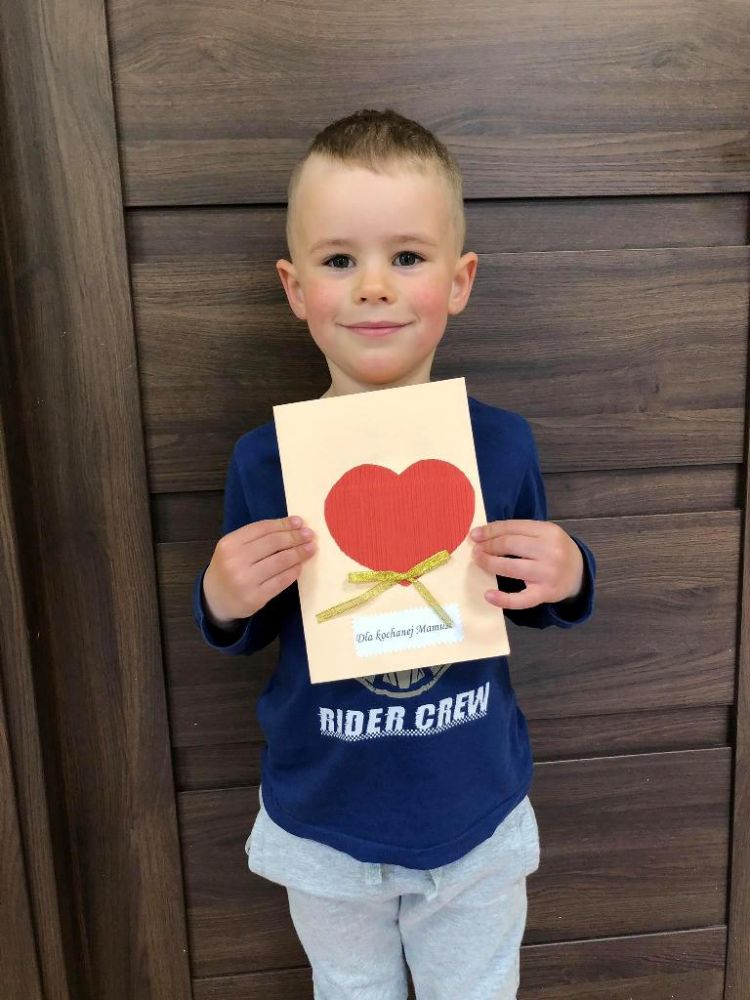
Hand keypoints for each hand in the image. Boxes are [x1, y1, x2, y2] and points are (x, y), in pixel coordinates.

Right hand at [203, 515, 316, 626]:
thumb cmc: (229, 568)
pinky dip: (293, 572)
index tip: (299, 522)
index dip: (283, 524)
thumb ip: (257, 537)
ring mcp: (245, 581)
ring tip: (310, 548)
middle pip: (273, 543)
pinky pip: (281, 581)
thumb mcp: (234, 548)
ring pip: (280, 562)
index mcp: (230, 544)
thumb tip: (293, 525)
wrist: (215, 599)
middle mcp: (235, 561)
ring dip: (299, 553)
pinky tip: (300, 566)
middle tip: (310, 535)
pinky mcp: (255, 598)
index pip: (262, 528)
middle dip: (295, 537)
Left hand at [469, 519, 583, 609]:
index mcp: (549, 531)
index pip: (513, 527)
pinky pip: (521, 599)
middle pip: (510, 545)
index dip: (490, 530)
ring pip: (511, 567)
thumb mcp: (544, 534)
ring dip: (489, 563)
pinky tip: (488, 595)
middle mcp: (550, 551)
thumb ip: (520, 532)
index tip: (474, 535)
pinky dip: (503, 599)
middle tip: (476, 549)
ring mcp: (548, 574)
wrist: (579, 574)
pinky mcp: (545, 594)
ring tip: (478, 561)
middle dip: (488, 546)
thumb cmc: (555, 550)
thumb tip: (483, 534)